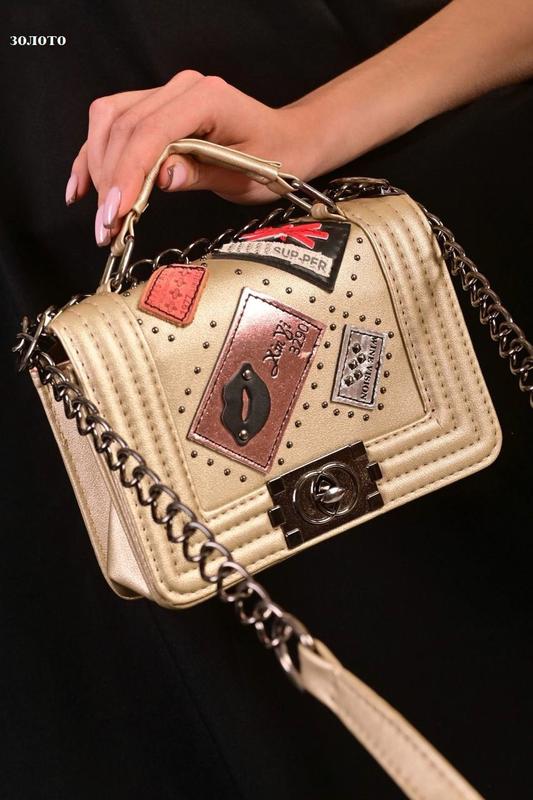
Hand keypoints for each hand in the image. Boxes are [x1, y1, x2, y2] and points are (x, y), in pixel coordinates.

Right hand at [65, 71, 314, 245]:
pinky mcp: (156, 109)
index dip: (126, 173)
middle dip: (108, 181)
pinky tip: (81, 187)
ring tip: (100, 216)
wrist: (288, 142)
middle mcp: (182, 88)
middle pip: (124, 127)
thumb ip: (200, 174)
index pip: (150, 132)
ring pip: (110, 122)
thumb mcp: (244, 176)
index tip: (114, 212)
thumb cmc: (274, 158)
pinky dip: (95, 155)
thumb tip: (160, 178)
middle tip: (105, 227)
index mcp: (207, 98)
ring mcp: (167, 95)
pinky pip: (115, 124)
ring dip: (97, 170)